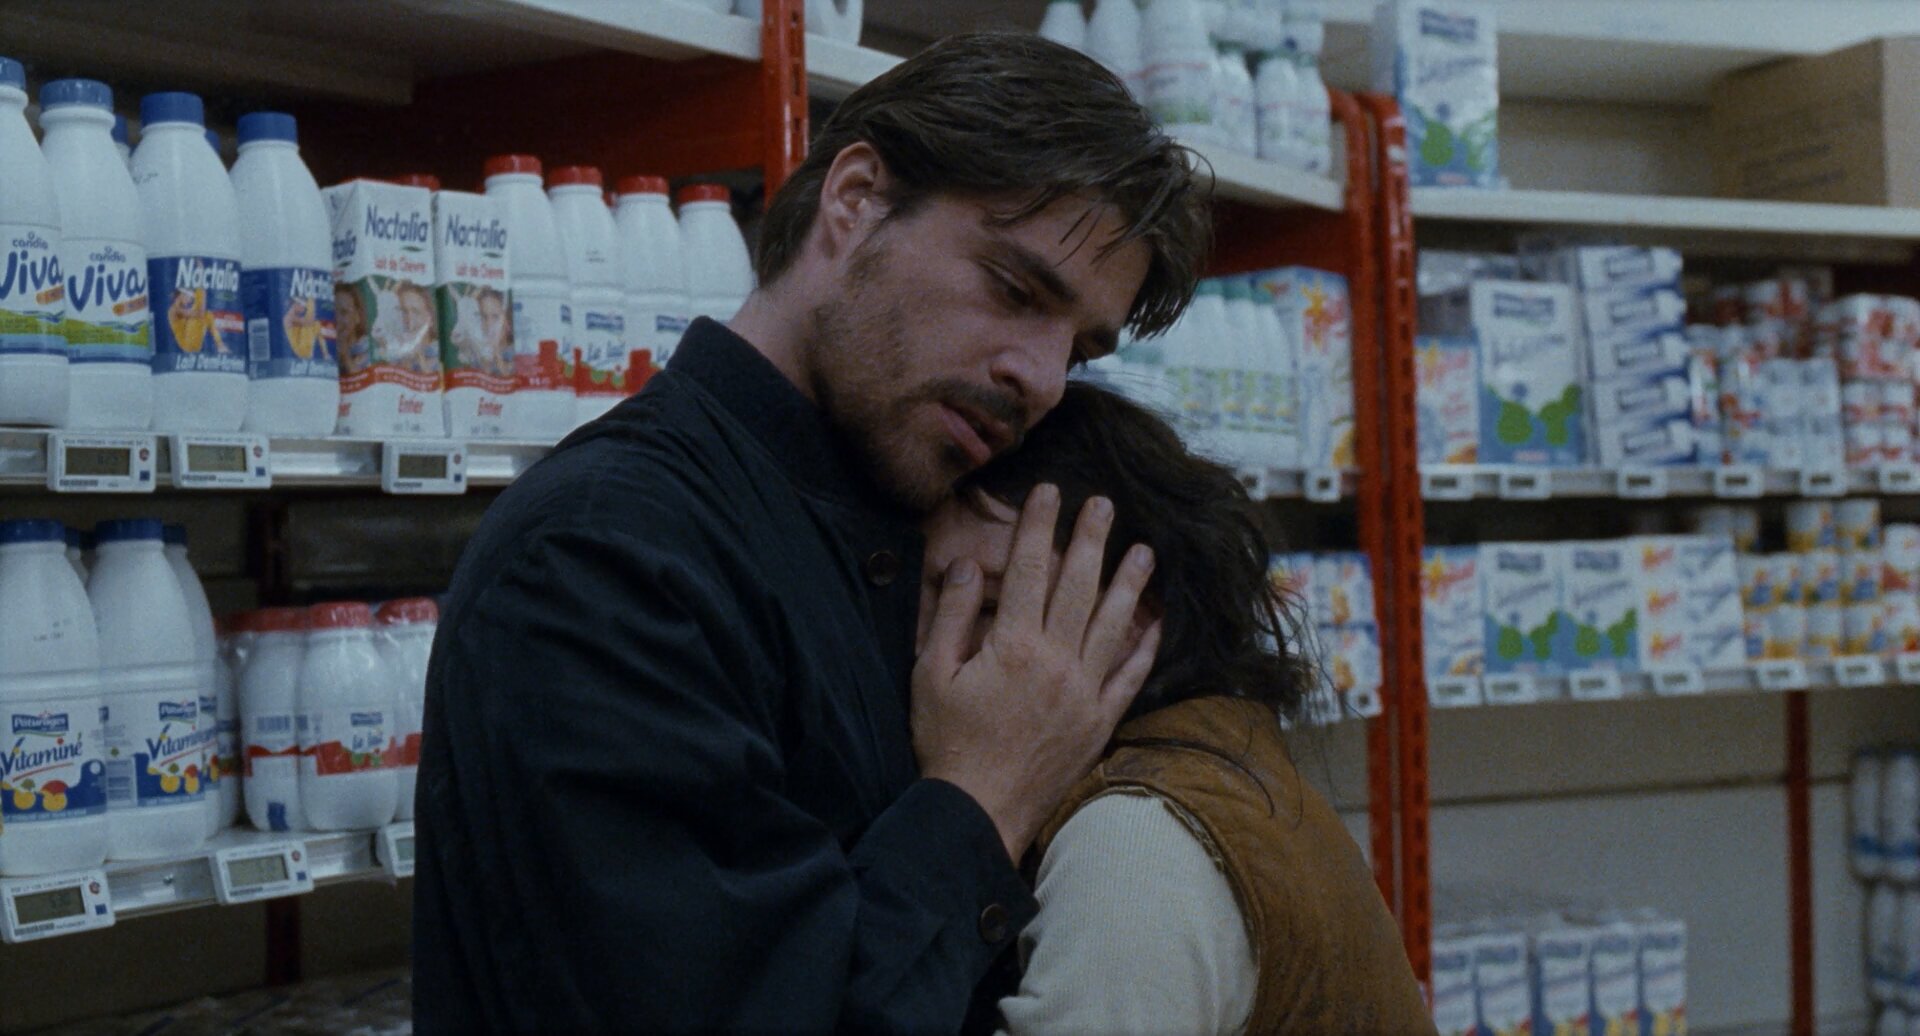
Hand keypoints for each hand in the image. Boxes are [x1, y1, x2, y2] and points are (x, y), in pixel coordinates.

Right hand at [911, 484, 1161, 862]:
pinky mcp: (1098, 722)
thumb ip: (952, 616)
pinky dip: (1144, 649)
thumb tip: (969, 566)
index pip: (1031, 570)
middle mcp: (1057, 661)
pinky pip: (1129, 678)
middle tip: (1105, 505)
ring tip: (1145, 552)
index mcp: (1013, 645)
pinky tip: (1156, 624)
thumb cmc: (945, 743)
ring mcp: (1084, 693)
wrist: (977, 812)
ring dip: (1130, 585)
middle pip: (1079, 587)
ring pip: (1114, 625)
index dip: (1041, 526)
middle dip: (1092, 540)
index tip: (1052, 492)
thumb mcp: (929, 674)